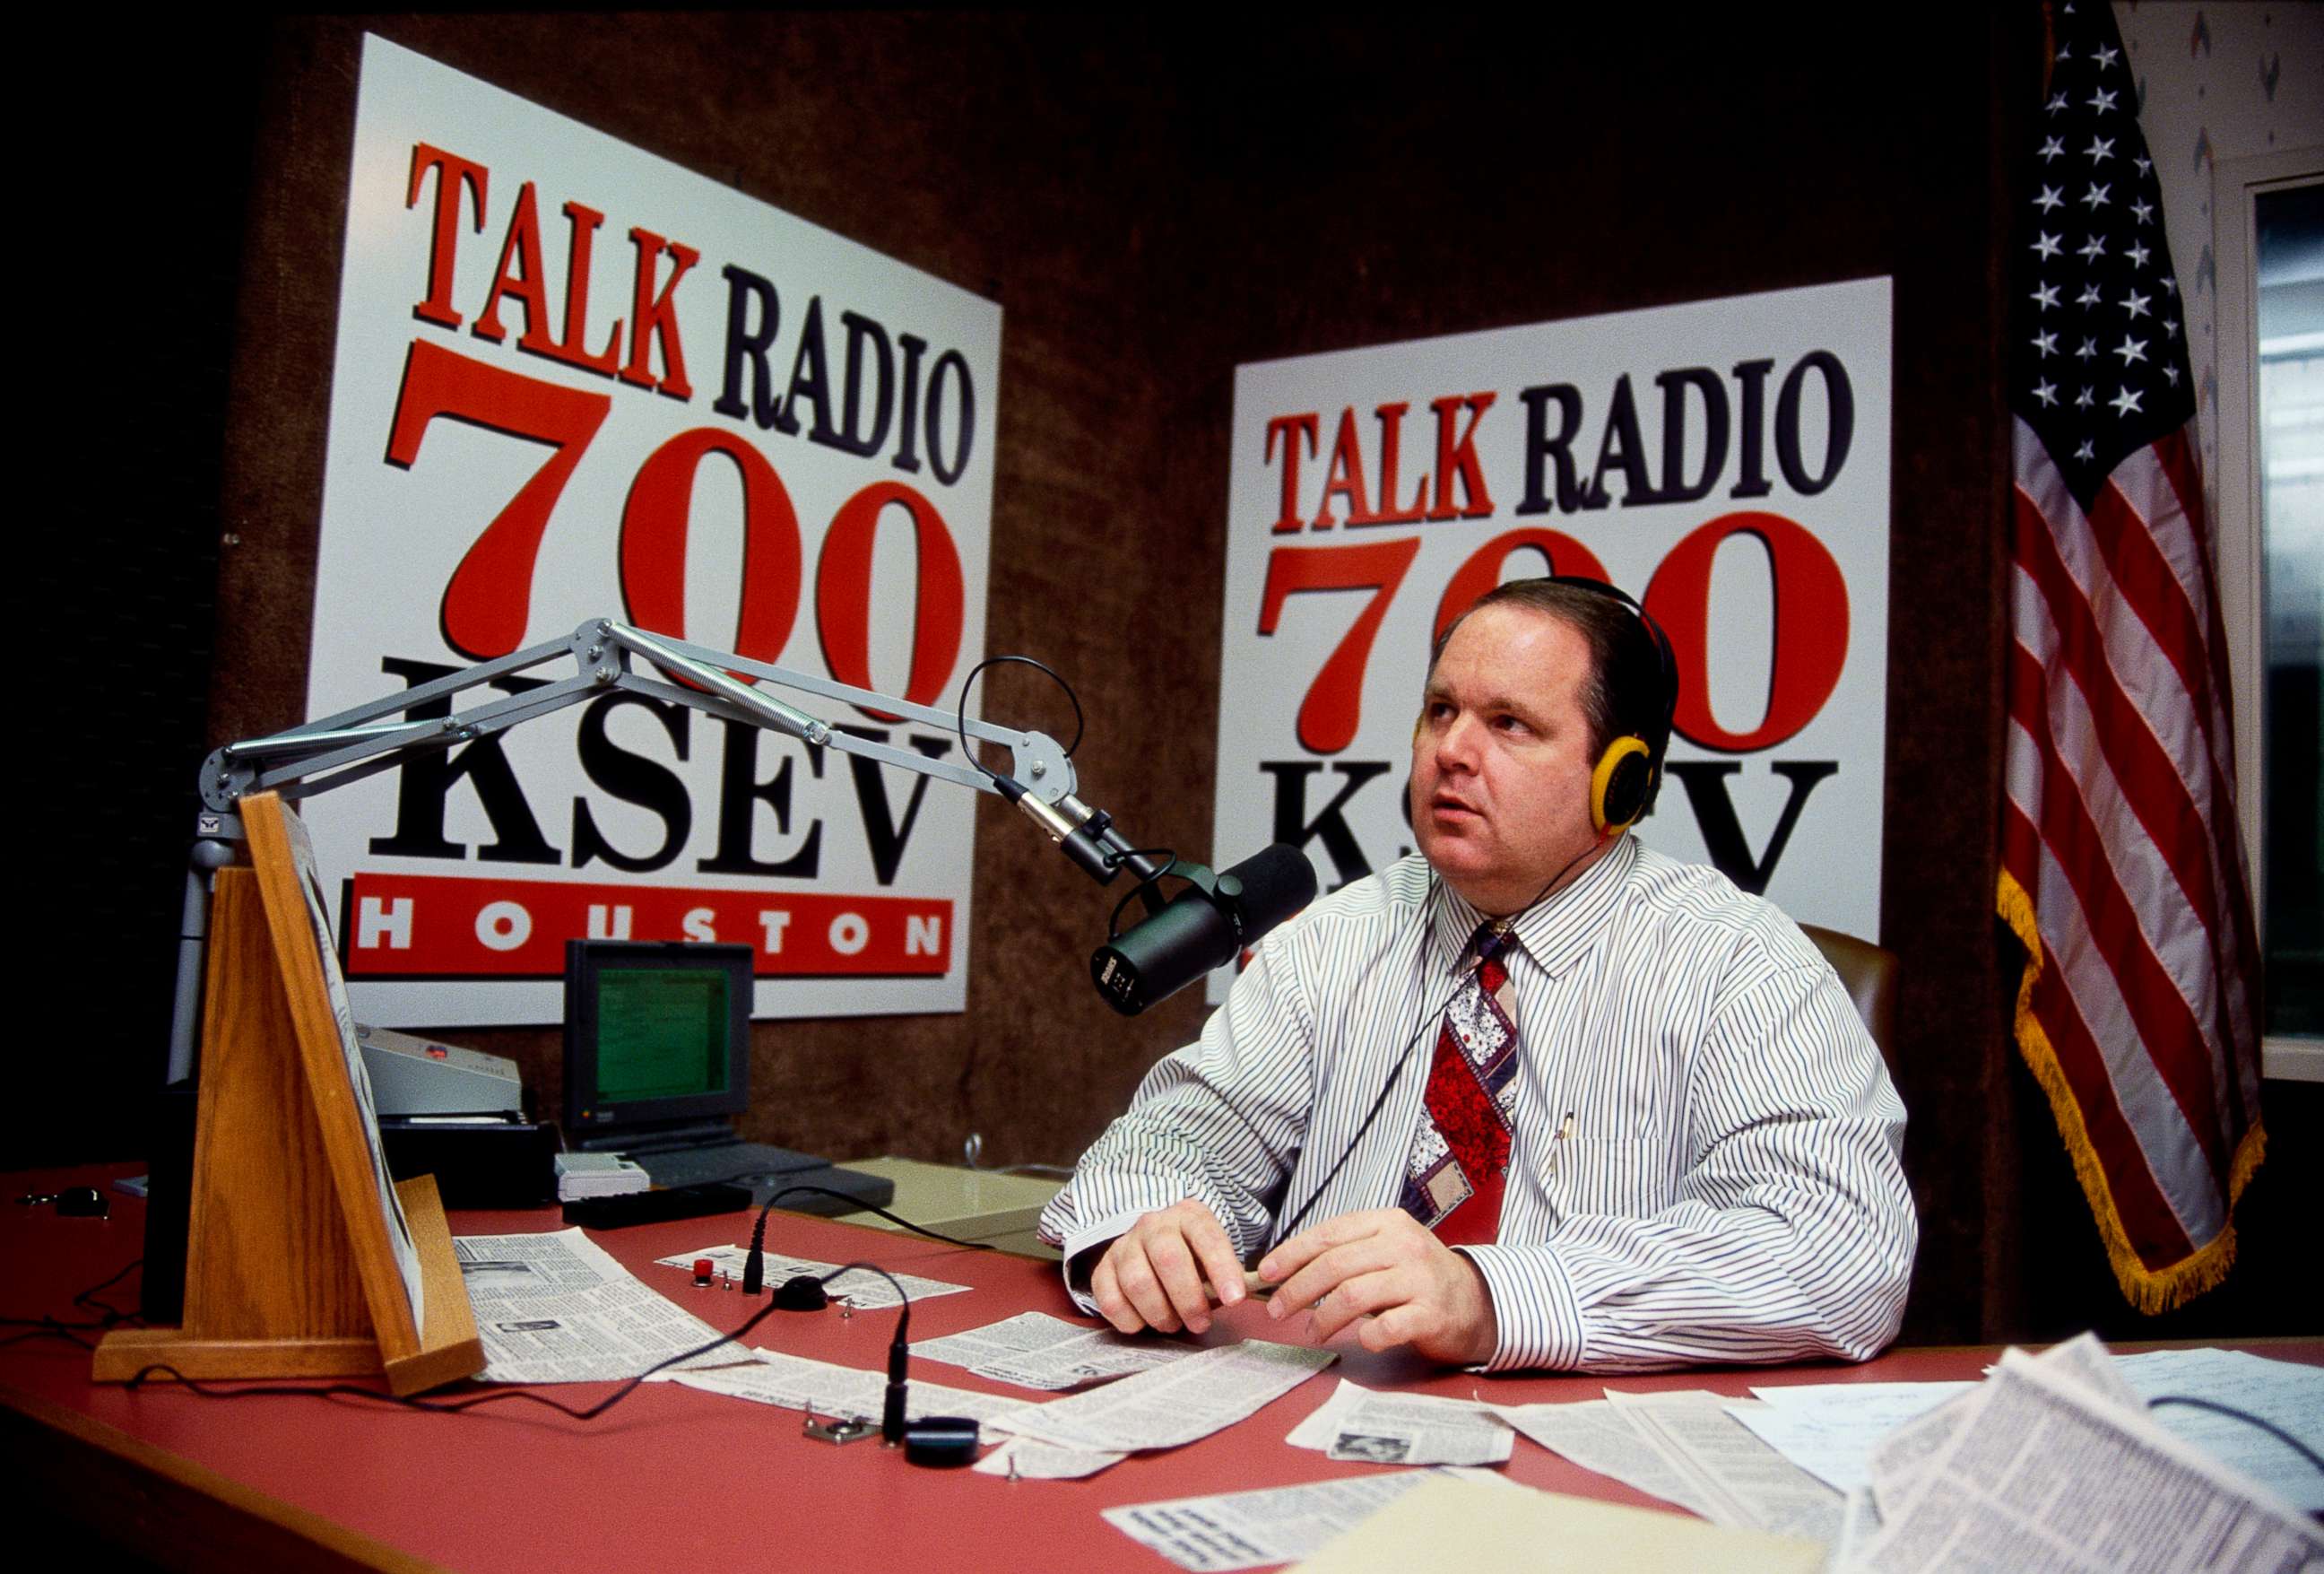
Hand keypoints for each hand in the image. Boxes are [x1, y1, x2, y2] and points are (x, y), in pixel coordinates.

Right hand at [1090, 1199, 1246, 1335]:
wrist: (1149, 1246)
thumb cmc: (1191, 1258)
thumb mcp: (1212, 1257)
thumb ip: (1225, 1275)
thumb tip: (1238, 1297)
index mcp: (1188, 1216)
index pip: (1207, 1237)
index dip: (1222, 1268)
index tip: (1235, 1299)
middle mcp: (1153, 1225)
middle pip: (1168, 1259)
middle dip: (1188, 1299)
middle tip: (1200, 1323)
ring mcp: (1124, 1245)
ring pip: (1137, 1282)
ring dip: (1159, 1313)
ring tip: (1172, 1325)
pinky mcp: (1102, 1268)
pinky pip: (1110, 1299)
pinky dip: (1129, 1319)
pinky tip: (1143, 1323)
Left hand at [1256, 1209, 1497, 1364]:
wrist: (1477, 1301)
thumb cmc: (1418, 1277)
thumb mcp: (1387, 1250)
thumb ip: (1347, 1254)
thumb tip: (1286, 1271)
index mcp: (1387, 1223)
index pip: (1328, 1234)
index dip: (1291, 1254)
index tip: (1265, 1274)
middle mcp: (1403, 1246)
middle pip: (1335, 1265)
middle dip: (1297, 1289)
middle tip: (1277, 1310)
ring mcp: (1420, 1279)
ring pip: (1354, 1295)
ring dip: (1323, 1318)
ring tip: (1312, 1332)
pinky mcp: (1432, 1314)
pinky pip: (1387, 1327)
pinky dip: (1367, 1337)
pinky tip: (1361, 1340)